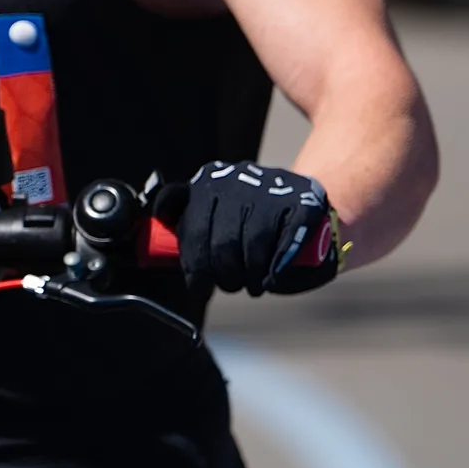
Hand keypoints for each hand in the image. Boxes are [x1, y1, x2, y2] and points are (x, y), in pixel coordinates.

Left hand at [167, 161, 343, 296]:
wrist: (301, 198)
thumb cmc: (250, 220)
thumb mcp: (211, 216)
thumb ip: (188, 228)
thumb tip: (164, 240)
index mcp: (208, 182)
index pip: (192, 228)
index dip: (194, 266)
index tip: (199, 287)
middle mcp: (237, 179)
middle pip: (222, 241)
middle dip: (224, 274)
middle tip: (230, 285)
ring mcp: (272, 188)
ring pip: (253, 243)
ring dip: (251, 274)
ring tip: (253, 284)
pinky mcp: (304, 201)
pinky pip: (285, 242)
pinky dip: (277, 265)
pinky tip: (272, 277)